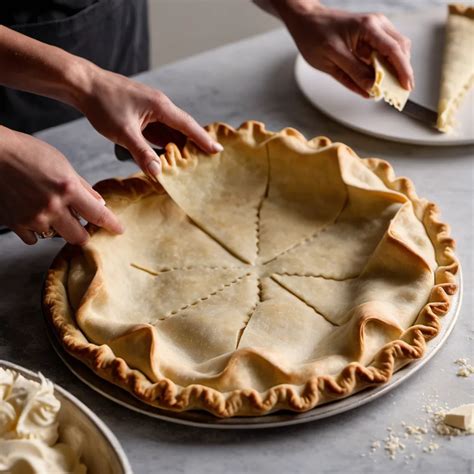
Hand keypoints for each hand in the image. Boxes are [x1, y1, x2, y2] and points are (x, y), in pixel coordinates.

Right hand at [0, 126, 122, 244]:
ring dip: (58, 228)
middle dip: (83, 232)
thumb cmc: (26, 153)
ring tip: (49, 210)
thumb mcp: (62, 164)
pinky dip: (36, 230)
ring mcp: (33, 217)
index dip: (112, 225)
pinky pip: (34, 238)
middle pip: (79, 237)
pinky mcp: (15, 223)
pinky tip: (32, 214)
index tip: (119, 230)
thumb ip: (82, 187)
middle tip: (81, 224)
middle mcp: (52, 207)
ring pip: (56, 237)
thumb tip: (99, 203)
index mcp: (67, 189)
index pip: (98, 215)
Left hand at [74, 65, 222, 180]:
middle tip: (206, 163)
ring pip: (170, 131)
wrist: (82, 85)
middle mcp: (160, 106)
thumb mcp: (123, 132)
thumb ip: (142, 153)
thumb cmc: (103, 104)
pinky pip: (159, 131)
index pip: (188, 125)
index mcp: (160, 106)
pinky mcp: (142, 114)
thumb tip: (158, 173)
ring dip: (178, 146)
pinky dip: (164, 144)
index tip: (218, 151)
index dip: (203, 139)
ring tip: (189, 164)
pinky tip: (165, 156)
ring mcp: (151, 110)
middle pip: (183, 129)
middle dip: (194, 145)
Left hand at [275, 1, 412, 96]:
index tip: (406, 87)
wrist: (306, 20)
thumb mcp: (331, 58)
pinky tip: (378, 80)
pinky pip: (384, 52)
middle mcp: (376, 25)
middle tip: (399, 92)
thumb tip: (371, 88)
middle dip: (402, 71)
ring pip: (395, 50)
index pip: (393, 50)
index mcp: (367, 27)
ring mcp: (376, 29)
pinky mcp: (371, 36)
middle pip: (400, 49)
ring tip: (389, 88)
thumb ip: (352, 73)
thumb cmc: (314, 35)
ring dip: (394, 69)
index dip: (403, 70)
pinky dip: (384, 66)